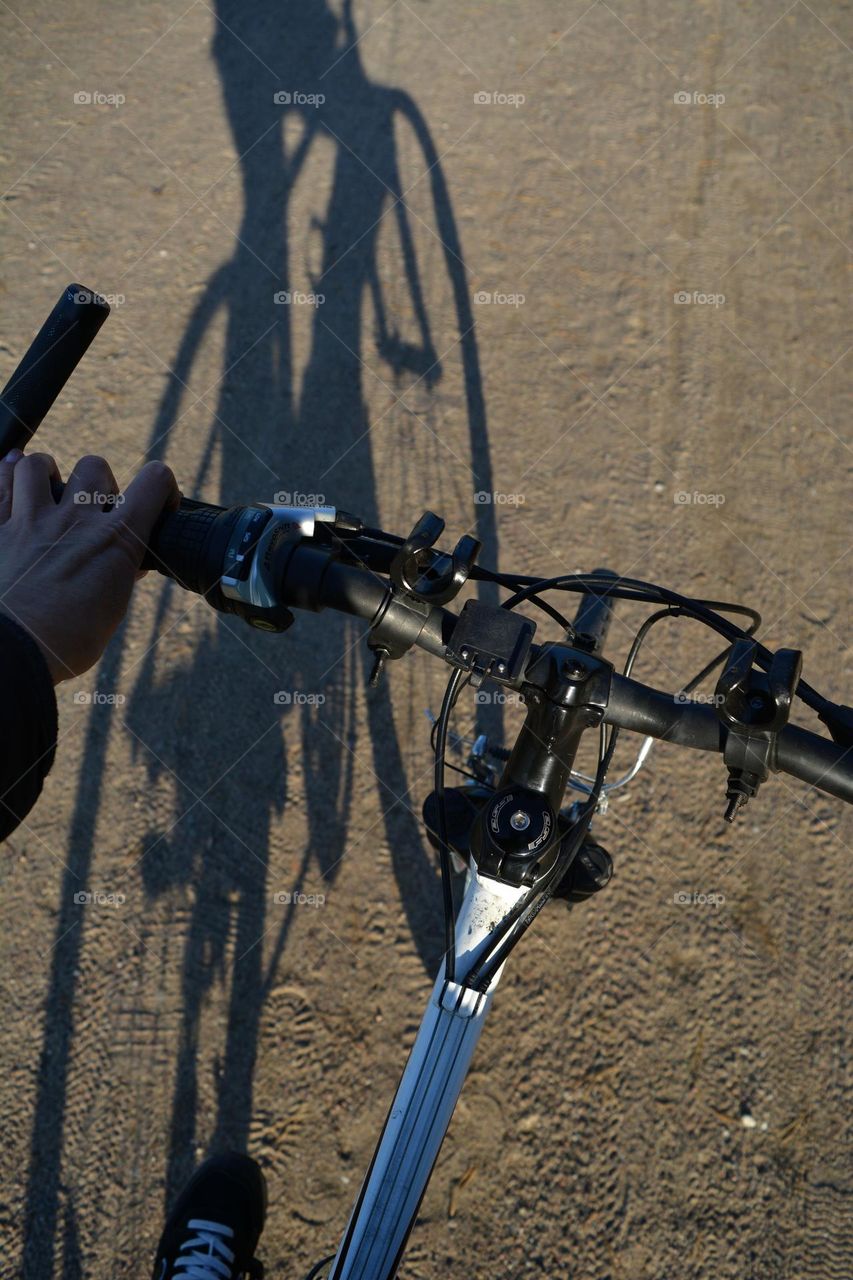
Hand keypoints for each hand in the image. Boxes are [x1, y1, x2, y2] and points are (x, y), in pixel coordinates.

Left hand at [0, 450, 179, 683]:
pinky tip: (9, 478)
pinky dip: (4, 475)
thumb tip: (127, 565)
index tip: (158, 503)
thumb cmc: (66, 642)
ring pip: (37, 465)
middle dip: (98, 482)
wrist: (12, 650)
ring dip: (45, 473)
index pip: (154, 483)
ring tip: (46, 491)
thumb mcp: (110, 611)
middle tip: (93, 509)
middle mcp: (75, 520)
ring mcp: (31, 521)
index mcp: (116, 540)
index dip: (162, 486)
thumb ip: (118, 577)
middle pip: (94, 467)